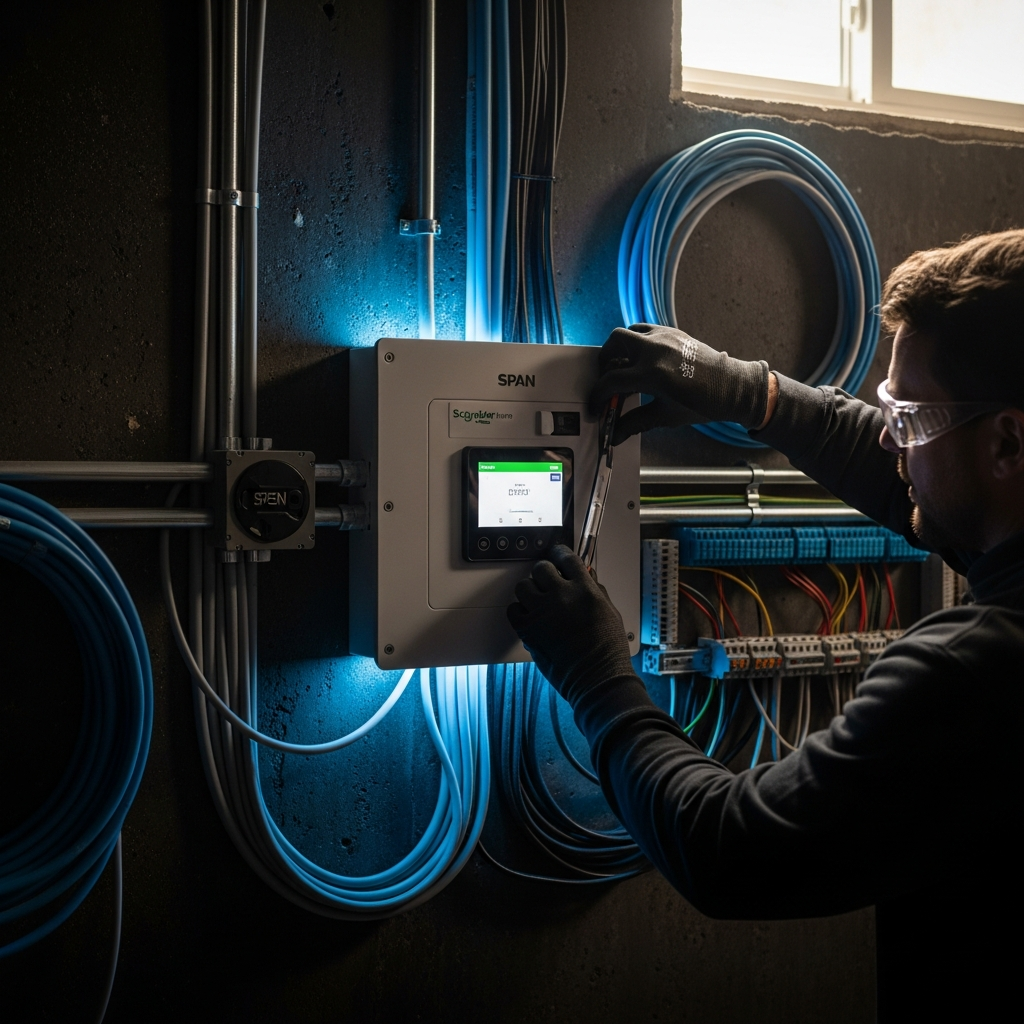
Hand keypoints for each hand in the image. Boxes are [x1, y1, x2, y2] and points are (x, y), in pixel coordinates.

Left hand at [507, 545, 636, 706]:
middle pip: (541, 568)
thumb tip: (586, 576)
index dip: (561, 555)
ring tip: (538, 601)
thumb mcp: (610, 612)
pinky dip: (519, 611)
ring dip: (530, 591)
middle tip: (547, 582)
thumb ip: (595, 590)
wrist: (597, 678)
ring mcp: (542, 612)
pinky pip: (513, 609)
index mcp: (585, 589)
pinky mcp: (528, 629)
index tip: (558, 556)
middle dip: (544, 574)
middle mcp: (561, 596)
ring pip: (523, 586)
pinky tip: (529, 617)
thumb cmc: (607, 650)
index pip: (567, 558)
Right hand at [590, 323, 769, 443]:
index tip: (595, 405)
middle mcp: (655, 350)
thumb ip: (635, 423)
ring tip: (622, 365)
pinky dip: (637, 342)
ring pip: (628, 331)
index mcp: (652, 374)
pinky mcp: (673, 332)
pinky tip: (642, 359)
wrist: (732, 387)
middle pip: (613, 343)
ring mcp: (664, 337)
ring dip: (619, 347)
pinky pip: (645, 330)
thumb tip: (616, 435)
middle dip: (605, 360)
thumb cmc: (702, 404)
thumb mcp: (665, 416)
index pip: (611, 381)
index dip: (598, 395)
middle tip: (606, 377)